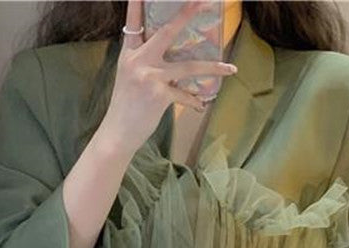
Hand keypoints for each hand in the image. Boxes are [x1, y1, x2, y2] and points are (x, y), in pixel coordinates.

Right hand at [99, 0, 237, 153]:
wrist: (117, 133)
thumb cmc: (125, 107)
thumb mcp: (129, 78)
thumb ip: (145, 62)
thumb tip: (169, 58)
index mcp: (129, 53)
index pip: (133, 21)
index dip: (138, 2)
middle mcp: (138, 60)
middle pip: (167, 31)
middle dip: (187, 14)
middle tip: (203, 1)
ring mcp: (150, 76)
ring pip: (188, 67)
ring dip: (213, 67)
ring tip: (231, 68)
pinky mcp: (159, 94)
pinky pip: (185, 95)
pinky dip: (194, 101)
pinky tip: (200, 106)